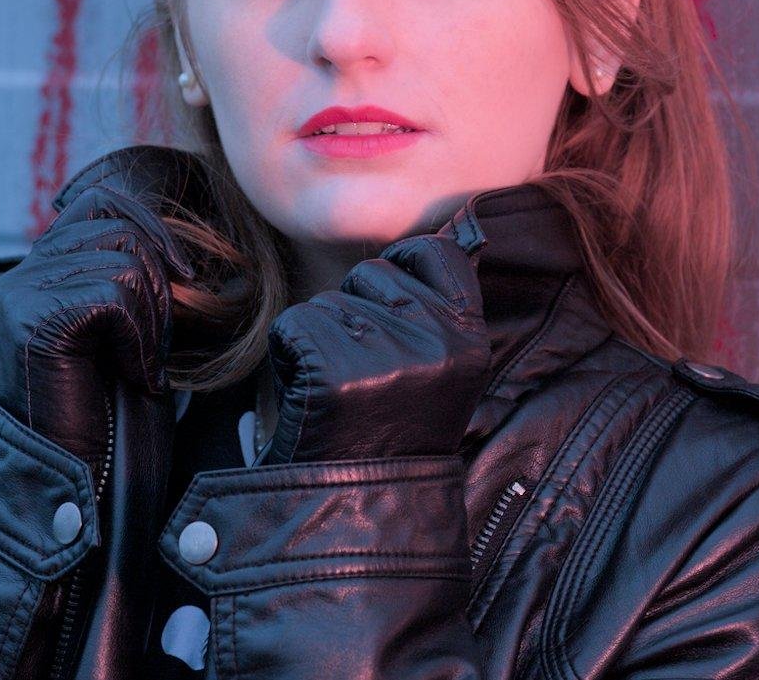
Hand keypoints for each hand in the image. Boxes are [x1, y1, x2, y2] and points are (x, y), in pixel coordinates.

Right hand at [0, 150, 198, 470]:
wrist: (70, 471)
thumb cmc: (108, 405)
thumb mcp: (128, 326)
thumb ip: (136, 275)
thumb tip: (185, 241)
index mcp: (45, 266)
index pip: (106, 203)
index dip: (156, 230)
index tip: (185, 277)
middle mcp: (25, 271)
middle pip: (124, 230)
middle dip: (160, 286)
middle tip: (152, 345)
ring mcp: (22, 292)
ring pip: (126, 263)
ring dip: (152, 320)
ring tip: (136, 363)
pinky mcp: (31, 318)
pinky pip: (115, 298)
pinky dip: (140, 341)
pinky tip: (129, 376)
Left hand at [257, 228, 491, 465]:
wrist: (361, 513)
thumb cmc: (397, 438)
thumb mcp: (447, 373)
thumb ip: (439, 313)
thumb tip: (422, 246)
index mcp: (469, 339)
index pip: (437, 252)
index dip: (405, 261)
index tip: (390, 293)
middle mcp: (433, 340)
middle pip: (371, 273)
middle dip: (356, 309)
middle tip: (363, 371)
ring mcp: (381, 352)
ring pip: (327, 300)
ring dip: (321, 336)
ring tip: (339, 392)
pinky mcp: (329, 367)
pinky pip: (293, 324)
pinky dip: (290, 355)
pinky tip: (310, 397)